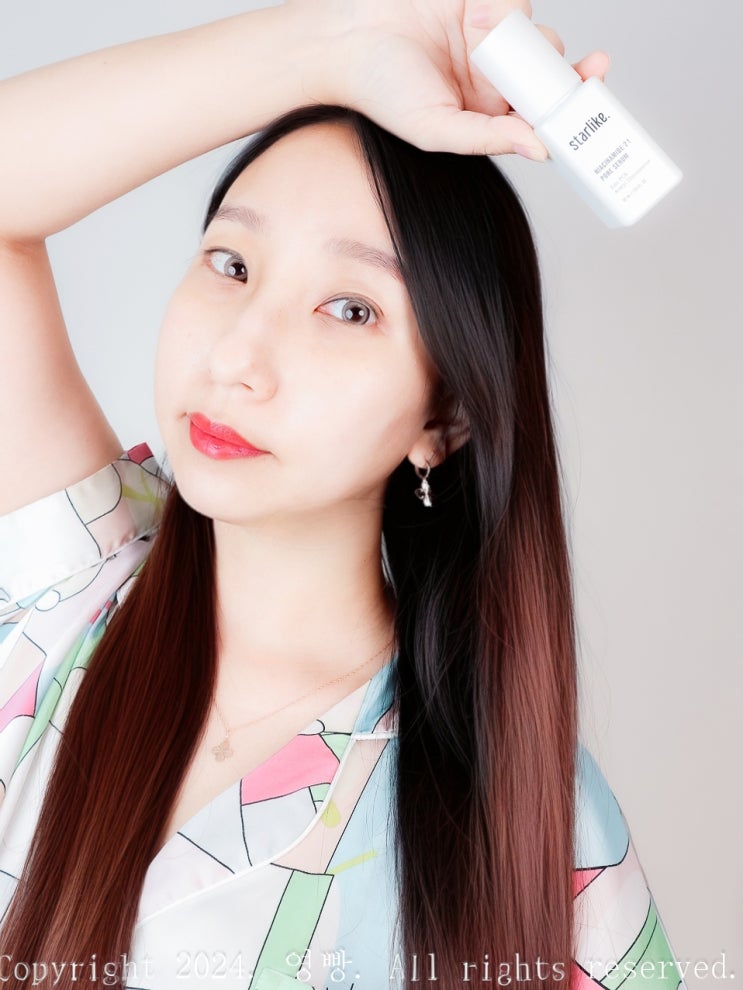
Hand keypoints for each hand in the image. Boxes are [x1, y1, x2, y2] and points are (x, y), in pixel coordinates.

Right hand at [291, 0, 608, 159]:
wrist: (347, 40)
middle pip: (550, 73)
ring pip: (535, 33)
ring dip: (518, 33)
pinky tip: (470, 9)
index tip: (597, 95)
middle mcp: (494, 78)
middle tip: (592, 66)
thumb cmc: (382, 92)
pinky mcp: (481, 1)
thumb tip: (540, 150)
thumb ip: (487, 140)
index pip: (540, 115)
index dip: (573, 106)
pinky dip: (501, 4)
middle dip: (569, 70)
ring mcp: (490, 37)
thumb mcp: (436, 129)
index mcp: (487, 115)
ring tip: (474, 30)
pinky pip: (514, 2)